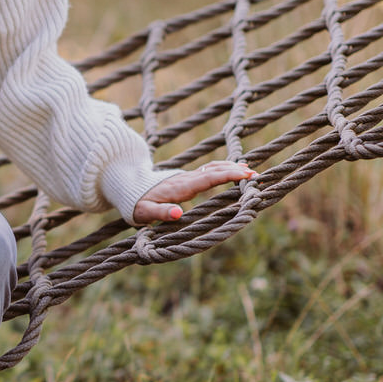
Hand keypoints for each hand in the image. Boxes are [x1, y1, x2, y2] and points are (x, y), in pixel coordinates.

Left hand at [132, 157, 254, 224]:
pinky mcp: (187, 178)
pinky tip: (233, 169)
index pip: (207, 178)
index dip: (226, 175)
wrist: (128, 187)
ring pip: (212, 168)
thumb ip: (160, 213)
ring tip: (249, 169)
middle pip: (213, 171)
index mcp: (180, 187)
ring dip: (230, 168)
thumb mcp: (144, 212)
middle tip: (254, 174)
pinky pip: (208, 171)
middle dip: (234, 171)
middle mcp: (186, 179)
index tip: (244, 174)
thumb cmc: (136, 203)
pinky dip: (223, 169)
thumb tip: (178, 214)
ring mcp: (187, 177)